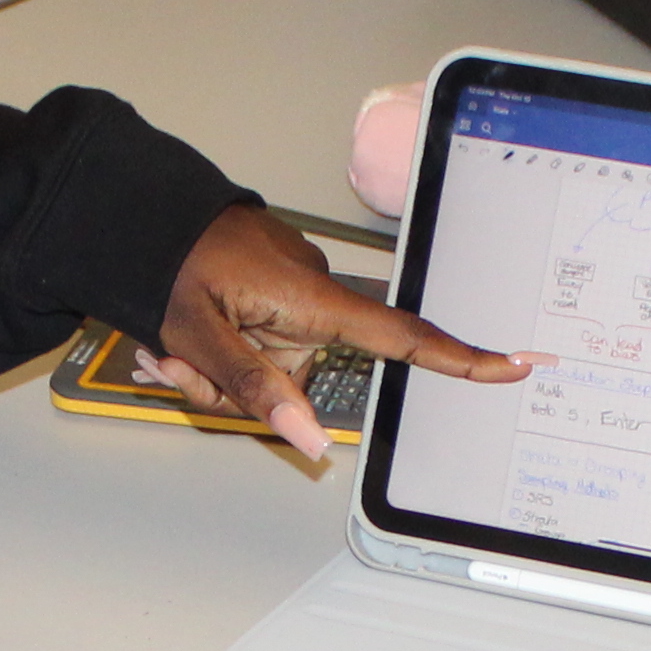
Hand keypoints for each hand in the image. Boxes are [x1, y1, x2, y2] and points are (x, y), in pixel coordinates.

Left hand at [138, 206, 532, 455]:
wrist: (137, 209)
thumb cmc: (167, 259)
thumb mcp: (201, 336)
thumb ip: (256, 390)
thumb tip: (311, 441)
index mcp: (311, 297)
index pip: (403, 337)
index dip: (460, 358)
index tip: (513, 364)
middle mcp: (312, 293)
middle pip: (299, 378)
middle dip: (241, 388)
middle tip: (181, 364)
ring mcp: (292, 293)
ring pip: (269, 368)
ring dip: (221, 370)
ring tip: (172, 343)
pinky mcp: (273, 293)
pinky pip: (257, 344)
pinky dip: (221, 349)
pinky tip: (180, 333)